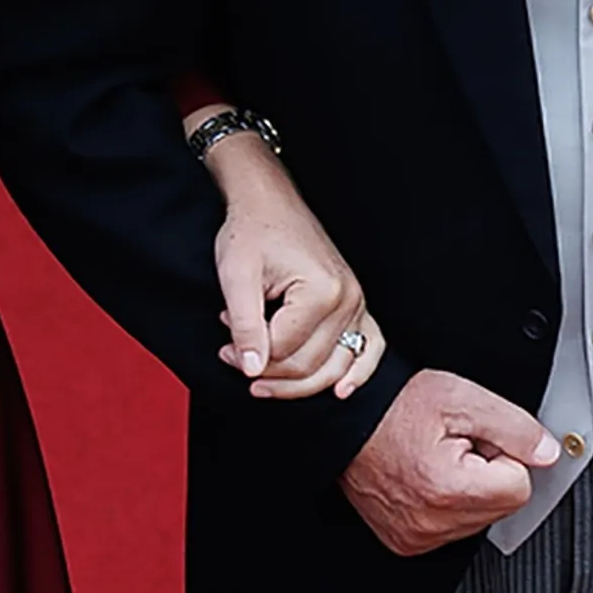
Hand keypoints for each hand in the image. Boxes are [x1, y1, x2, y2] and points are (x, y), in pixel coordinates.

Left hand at [208, 176, 382, 399]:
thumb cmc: (251, 232)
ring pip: (334, 366)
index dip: (248, 357)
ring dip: (298, 383)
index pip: (284, 351)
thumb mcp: (237, 277)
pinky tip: (341, 391)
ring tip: (262, 381)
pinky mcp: (356, 303)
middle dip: (267, 372)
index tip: (223, 346)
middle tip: (232, 357)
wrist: (268, 201)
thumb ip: (245, 326)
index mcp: (322, 291)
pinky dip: (357, 372)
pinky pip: (368, 347)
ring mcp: (357, 302)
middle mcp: (348, 299)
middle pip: (310, 364)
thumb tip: (251, 369)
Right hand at [340, 369, 557, 553]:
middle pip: (502, 507)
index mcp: (448, 488)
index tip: (478, 441)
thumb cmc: (396, 406)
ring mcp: (417, 536)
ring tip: (439, 461)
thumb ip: (516, 428)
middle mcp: (431, 521)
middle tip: (456, 448)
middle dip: (488, 475)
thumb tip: (547, 454)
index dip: (505, 456)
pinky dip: (448, 505)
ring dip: (469, 491)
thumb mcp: (464, 399)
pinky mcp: (407, 542)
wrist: (350, 419)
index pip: (520, 487)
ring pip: (480, 520)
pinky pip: (452, 530)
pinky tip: (428, 478)